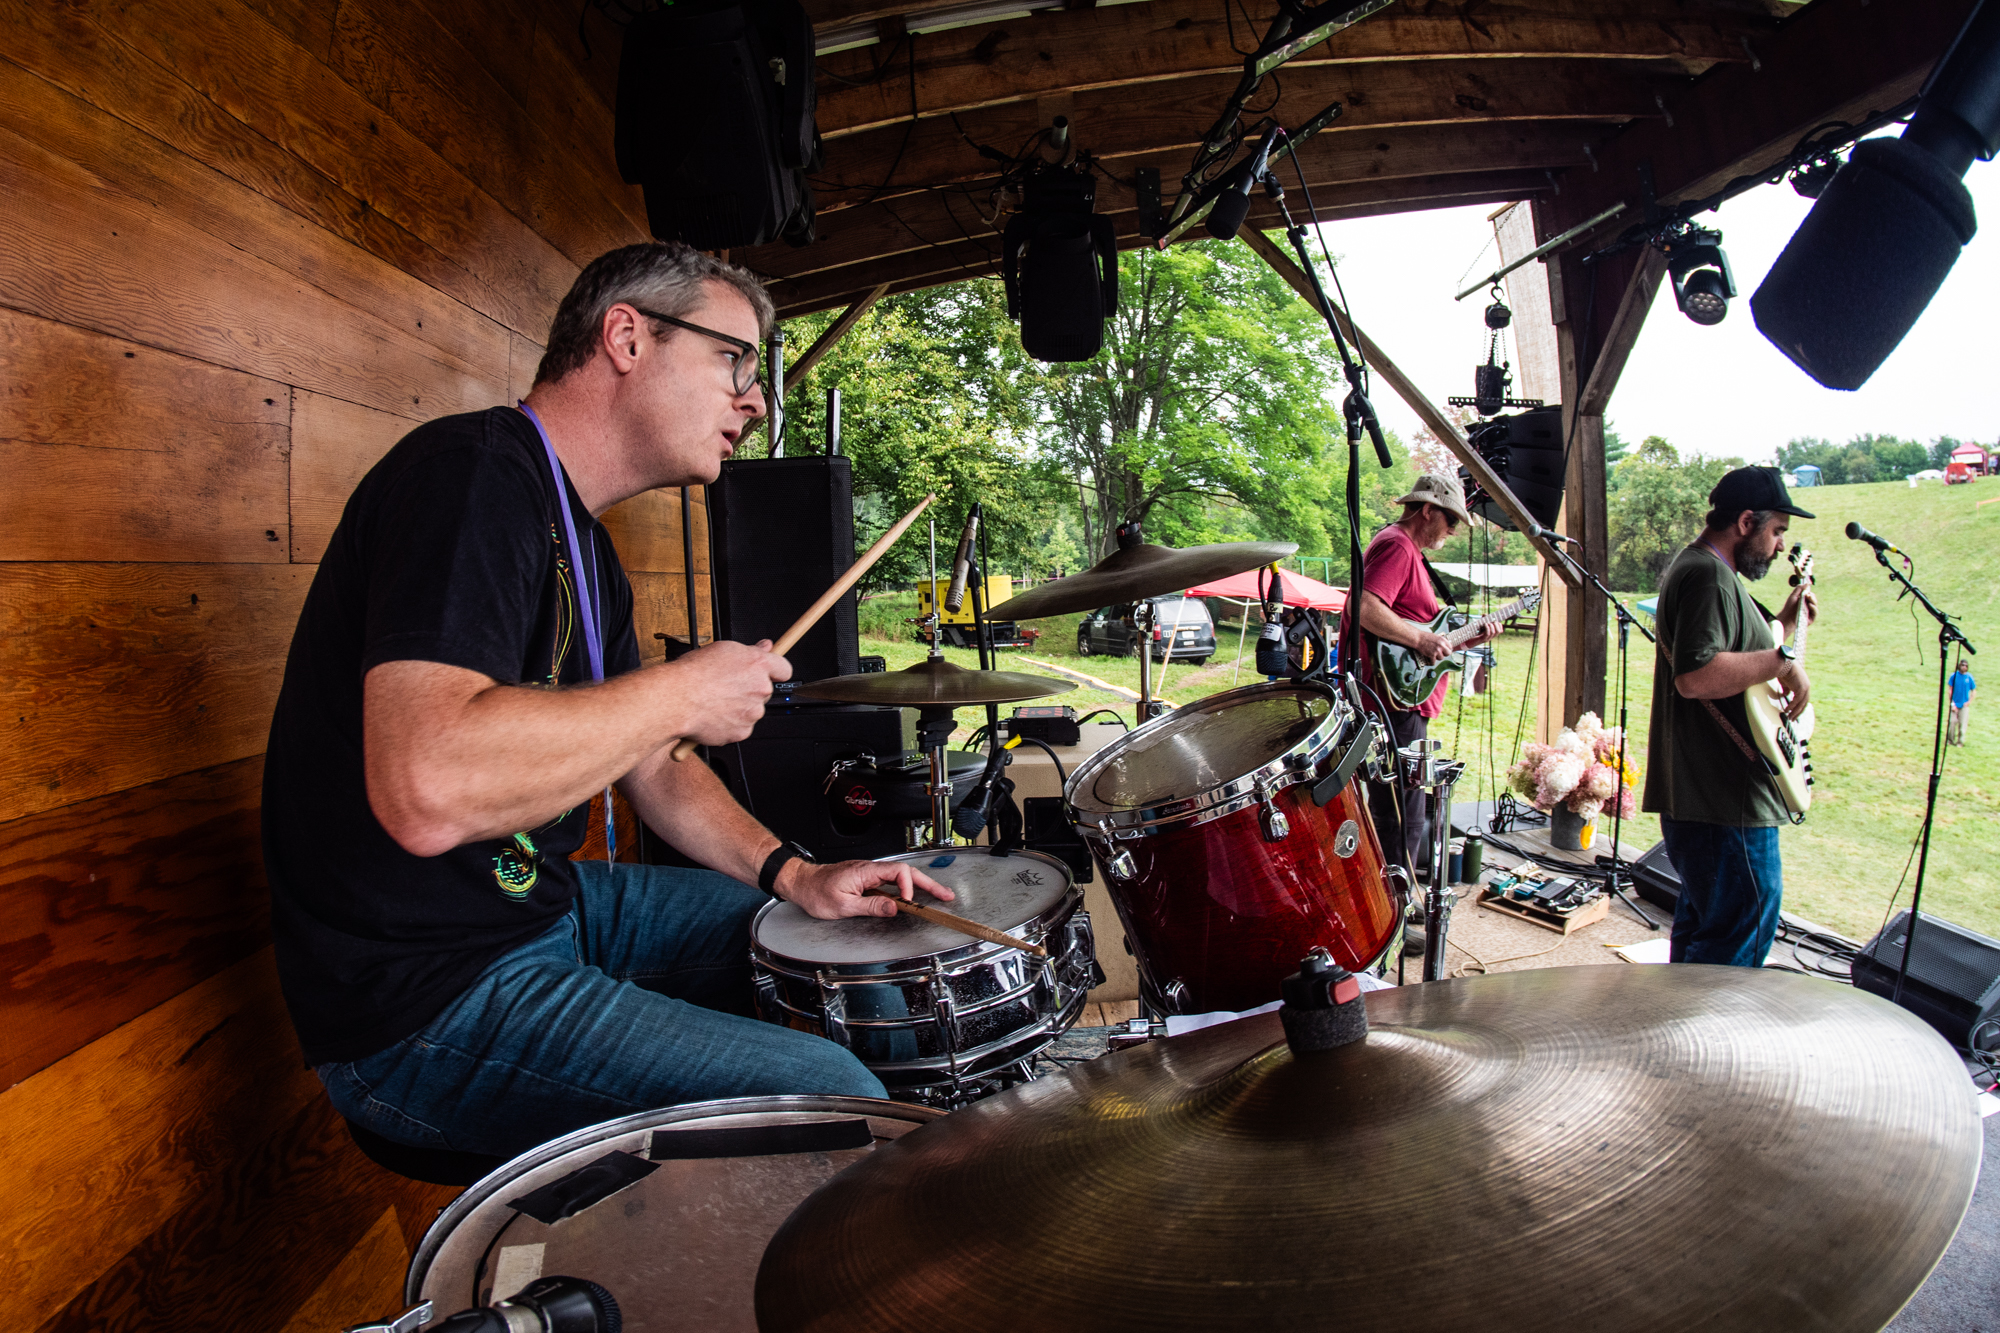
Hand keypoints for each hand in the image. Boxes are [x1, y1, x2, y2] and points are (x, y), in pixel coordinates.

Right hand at [675, 639, 790, 746]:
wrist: (675, 700)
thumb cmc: (692, 674)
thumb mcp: (722, 650)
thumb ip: (749, 651)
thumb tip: (765, 646)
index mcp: (758, 664)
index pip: (784, 669)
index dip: (775, 671)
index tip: (769, 673)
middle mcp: (760, 688)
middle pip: (765, 691)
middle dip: (750, 689)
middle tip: (727, 686)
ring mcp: (752, 712)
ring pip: (752, 710)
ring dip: (739, 708)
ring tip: (714, 701)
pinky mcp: (742, 731)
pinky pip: (741, 728)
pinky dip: (729, 724)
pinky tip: (713, 715)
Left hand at [777, 857, 957, 919]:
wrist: (801, 883)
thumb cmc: (816, 892)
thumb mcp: (843, 905)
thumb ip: (871, 906)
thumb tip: (894, 908)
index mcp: (866, 871)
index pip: (899, 872)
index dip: (908, 887)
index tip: (907, 903)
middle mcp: (870, 869)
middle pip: (907, 872)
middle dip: (929, 884)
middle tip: (946, 895)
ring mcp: (869, 874)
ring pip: (901, 877)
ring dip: (920, 886)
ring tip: (938, 896)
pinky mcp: (867, 880)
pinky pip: (892, 882)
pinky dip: (907, 888)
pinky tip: (914, 897)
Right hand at [1414, 630, 1450, 663]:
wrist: (1418, 639)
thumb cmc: (1426, 637)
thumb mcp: (1436, 636)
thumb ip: (1442, 641)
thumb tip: (1445, 646)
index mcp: (1443, 640)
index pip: (1450, 647)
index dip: (1447, 649)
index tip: (1445, 650)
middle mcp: (1441, 645)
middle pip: (1448, 653)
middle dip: (1445, 654)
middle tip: (1441, 653)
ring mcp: (1437, 651)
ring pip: (1441, 658)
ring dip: (1437, 657)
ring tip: (1434, 655)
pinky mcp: (1432, 655)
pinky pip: (1434, 662)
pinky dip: (1432, 662)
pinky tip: (1430, 660)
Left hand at [1467, 617, 1500, 645]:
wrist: (1467, 641)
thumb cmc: (1473, 633)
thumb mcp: (1479, 626)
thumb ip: (1483, 620)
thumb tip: (1485, 614)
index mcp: (1491, 634)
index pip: (1500, 631)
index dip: (1499, 625)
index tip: (1494, 620)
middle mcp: (1490, 637)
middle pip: (1499, 631)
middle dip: (1496, 624)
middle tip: (1492, 621)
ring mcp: (1487, 639)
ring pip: (1494, 632)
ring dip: (1491, 626)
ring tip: (1486, 623)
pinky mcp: (1482, 639)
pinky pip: (1487, 634)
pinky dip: (1487, 628)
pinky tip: (1485, 624)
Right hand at [1778, 660, 1811, 720]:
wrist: (1783, 664)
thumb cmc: (1783, 671)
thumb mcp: (1786, 682)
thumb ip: (1787, 689)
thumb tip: (1786, 695)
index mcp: (1804, 686)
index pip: (1803, 700)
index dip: (1799, 707)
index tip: (1794, 713)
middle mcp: (1806, 687)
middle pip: (1804, 704)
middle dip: (1798, 712)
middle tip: (1792, 718)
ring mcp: (1805, 688)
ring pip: (1801, 704)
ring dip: (1795, 711)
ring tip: (1789, 717)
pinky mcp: (1801, 688)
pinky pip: (1797, 701)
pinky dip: (1792, 706)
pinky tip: (1787, 710)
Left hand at [1780, 584, 1817, 630]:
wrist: (1786, 618)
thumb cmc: (1789, 607)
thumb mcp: (1793, 596)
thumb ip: (1799, 589)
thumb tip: (1807, 583)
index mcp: (1805, 601)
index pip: (1810, 595)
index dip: (1809, 593)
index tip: (1807, 591)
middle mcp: (1809, 606)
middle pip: (1814, 599)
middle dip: (1812, 596)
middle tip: (1808, 595)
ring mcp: (1810, 612)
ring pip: (1815, 605)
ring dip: (1813, 600)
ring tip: (1808, 597)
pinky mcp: (1812, 618)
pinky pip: (1815, 612)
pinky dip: (1813, 608)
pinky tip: (1810, 604)